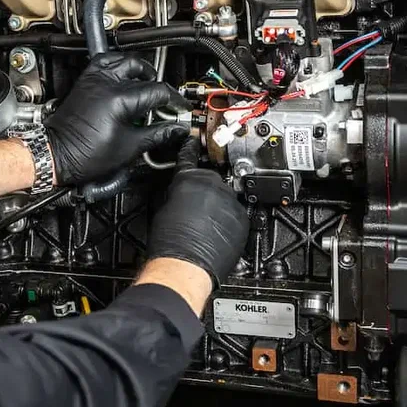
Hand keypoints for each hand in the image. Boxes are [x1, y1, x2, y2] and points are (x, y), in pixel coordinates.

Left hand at [44, 53, 189, 185]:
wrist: (57, 154)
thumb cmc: (85, 154)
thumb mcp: (129, 148)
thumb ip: (157, 134)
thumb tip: (176, 130)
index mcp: (119, 99)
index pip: (157, 92)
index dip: (173, 101)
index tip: (179, 110)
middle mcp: (105, 83)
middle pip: (142, 73)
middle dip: (157, 85)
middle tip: (163, 100)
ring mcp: (93, 80)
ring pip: (122, 60)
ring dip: (138, 69)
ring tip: (146, 83)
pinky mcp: (85, 82)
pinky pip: (104, 62)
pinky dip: (116, 65)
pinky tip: (123, 77)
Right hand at [146, 137, 249, 285]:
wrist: (185, 265)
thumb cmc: (170, 241)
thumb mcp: (163, 206)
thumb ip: (177, 191)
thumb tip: (181, 192)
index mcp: (189, 178)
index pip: (189, 155)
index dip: (189, 148)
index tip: (193, 142)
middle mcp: (213, 185)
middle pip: (210, 179)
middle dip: (204, 189)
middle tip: (194, 205)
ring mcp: (230, 201)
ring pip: (225, 196)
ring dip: (217, 205)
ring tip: (204, 223)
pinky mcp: (242, 218)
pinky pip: (235, 214)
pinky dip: (227, 220)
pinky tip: (215, 232)